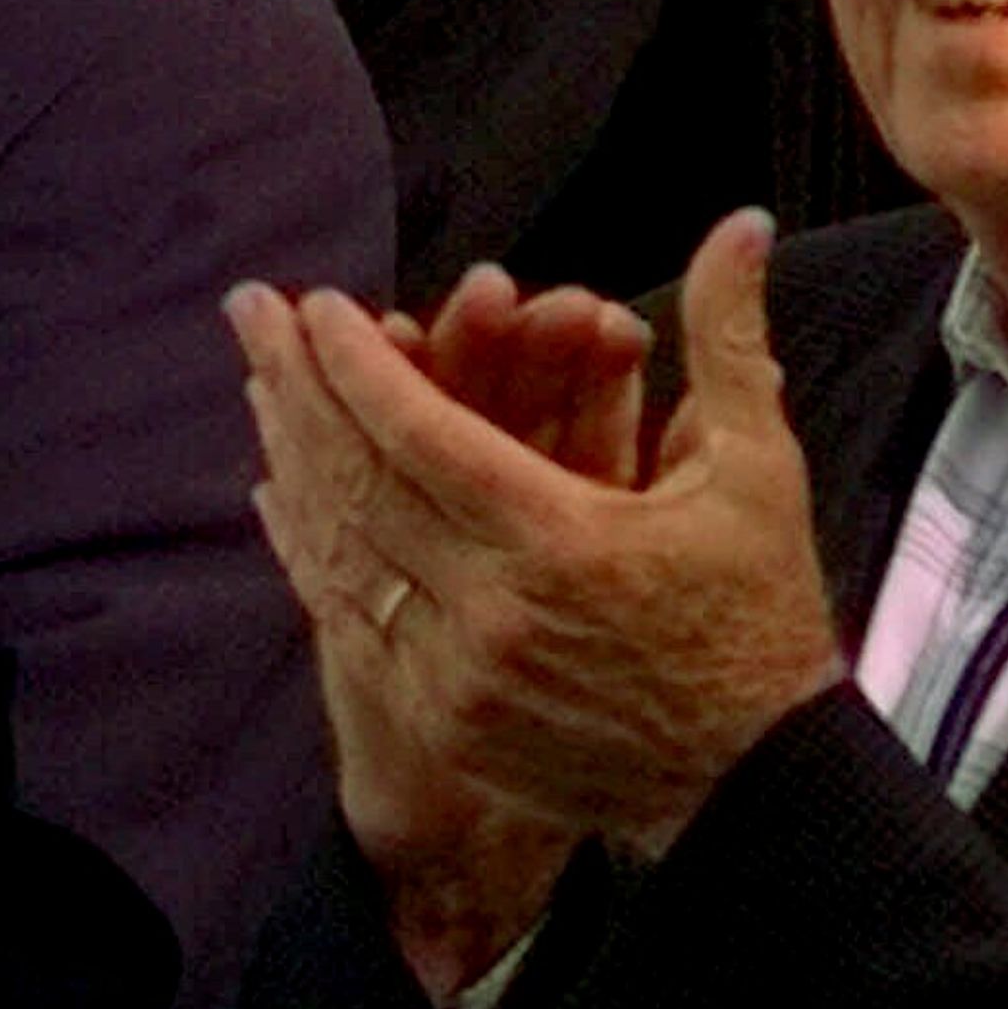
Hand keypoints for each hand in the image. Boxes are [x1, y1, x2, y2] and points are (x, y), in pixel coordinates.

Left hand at [232, 216, 843, 992]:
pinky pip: (349, 618)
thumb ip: (728, 338)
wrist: (754, 784)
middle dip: (295, 384)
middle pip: (358, 481)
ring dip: (291, 456)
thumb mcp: (757, 471)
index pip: (420, 433)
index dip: (357, 363)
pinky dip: (309, 548)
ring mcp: (455, 674)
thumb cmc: (757, 618)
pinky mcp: (441, 719)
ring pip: (340, 549)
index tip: (315, 303)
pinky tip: (279, 491)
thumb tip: (741, 223)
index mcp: (561, 540)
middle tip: (250, 311)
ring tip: (256, 384)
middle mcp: (491, 609)